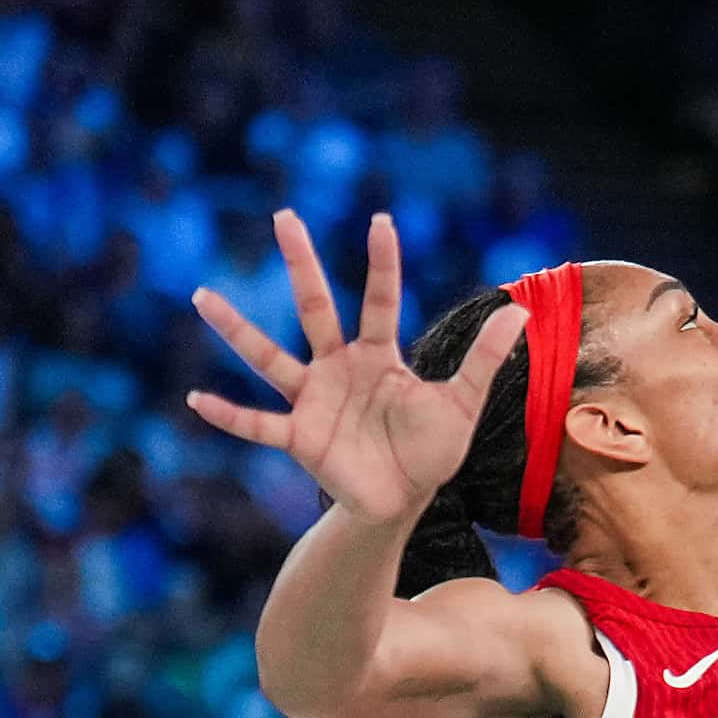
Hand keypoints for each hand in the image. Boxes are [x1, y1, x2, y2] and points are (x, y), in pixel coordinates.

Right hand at [186, 211, 525, 525]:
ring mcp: (313, 399)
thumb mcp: (462, 402)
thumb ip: (484, 358)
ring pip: (269, 357)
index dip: (383, 263)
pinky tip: (197, 399)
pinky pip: (257, 424)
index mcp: (377, 355)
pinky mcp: (299, 437)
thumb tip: (520, 311)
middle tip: (285, 216)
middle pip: (316, 307)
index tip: (381, 221)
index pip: (379, 299)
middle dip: (302, 263)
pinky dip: (228, 414)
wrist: (402, 500)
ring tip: (202, 295)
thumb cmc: (429, 449)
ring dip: (237, 329)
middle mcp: (338, 368)